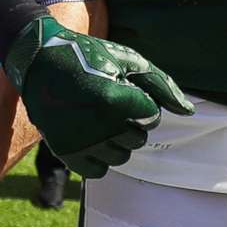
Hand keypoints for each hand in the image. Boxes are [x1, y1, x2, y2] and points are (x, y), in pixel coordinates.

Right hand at [2, 18, 191, 178]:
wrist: (39, 60)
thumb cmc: (86, 56)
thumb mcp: (126, 60)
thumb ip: (160, 84)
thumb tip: (187, 111)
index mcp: (114, 98)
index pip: (151, 116)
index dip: (143, 103)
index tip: (125, 91)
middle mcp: (98, 124)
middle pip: (138, 138)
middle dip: (132, 122)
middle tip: (112, 104)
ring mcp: (80, 141)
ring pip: (121, 156)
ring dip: (118, 141)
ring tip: (102, 120)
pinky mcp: (65, 152)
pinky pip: (98, 171)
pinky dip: (101, 158)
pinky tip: (94, 139)